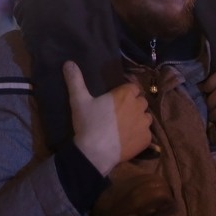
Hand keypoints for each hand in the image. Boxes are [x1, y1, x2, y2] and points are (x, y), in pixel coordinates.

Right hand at [65, 61, 151, 175]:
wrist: (95, 153)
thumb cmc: (88, 124)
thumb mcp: (78, 100)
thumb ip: (75, 80)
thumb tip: (68, 62)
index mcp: (125, 94)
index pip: (133, 87)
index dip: (126, 92)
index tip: (117, 99)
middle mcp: (139, 106)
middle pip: (141, 101)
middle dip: (133, 105)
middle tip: (119, 113)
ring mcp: (144, 124)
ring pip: (146, 117)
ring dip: (138, 119)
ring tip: (125, 126)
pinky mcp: (146, 140)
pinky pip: (146, 134)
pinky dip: (139, 135)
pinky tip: (128, 139)